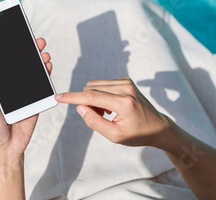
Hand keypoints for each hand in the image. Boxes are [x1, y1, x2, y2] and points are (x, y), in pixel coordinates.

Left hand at [0, 38, 52, 153]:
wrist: (6, 147)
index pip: (4, 63)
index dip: (8, 50)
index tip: (14, 37)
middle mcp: (11, 86)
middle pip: (21, 64)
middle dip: (29, 51)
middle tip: (36, 41)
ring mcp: (24, 92)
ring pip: (33, 72)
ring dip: (39, 60)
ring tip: (43, 52)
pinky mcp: (35, 100)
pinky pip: (41, 85)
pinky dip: (46, 74)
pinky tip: (47, 66)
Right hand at [55, 78, 171, 147]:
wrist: (157, 127)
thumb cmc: (137, 134)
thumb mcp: (114, 136)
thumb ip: (94, 122)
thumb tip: (80, 107)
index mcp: (123, 103)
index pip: (91, 96)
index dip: (72, 97)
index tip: (58, 97)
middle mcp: (125, 88)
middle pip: (90, 89)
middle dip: (86, 102)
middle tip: (98, 116)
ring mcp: (126, 82)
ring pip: (94, 85)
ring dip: (93, 98)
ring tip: (106, 112)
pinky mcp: (125, 80)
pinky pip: (102, 84)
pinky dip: (100, 94)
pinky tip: (110, 106)